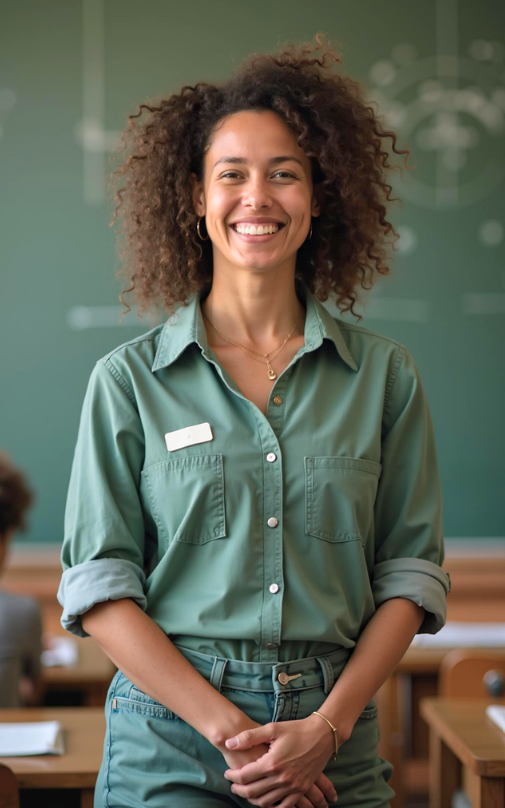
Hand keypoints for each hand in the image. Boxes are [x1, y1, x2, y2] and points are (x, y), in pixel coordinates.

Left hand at [221, 714, 339, 807]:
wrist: (322, 735)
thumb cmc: (296, 729)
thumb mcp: (272, 728)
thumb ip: (249, 737)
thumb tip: (229, 743)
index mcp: (272, 763)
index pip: (245, 776)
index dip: (233, 776)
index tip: (227, 774)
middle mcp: (282, 778)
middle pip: (253, 792)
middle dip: (239, 790)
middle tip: (233, 785)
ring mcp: (293, 786)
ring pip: (266, 802)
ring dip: (253, 799)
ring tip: (247, 792)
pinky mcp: (301, 789)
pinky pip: (284, 806)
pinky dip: (272, 806)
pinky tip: (266, 800)